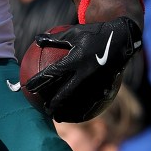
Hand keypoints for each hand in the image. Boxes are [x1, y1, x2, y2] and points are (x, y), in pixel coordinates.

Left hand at [25, 16, 141, 122]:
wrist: (123, 36)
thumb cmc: (94, 33)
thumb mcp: (74, 32)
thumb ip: (54, 38)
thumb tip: (36, 40)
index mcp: (75, 59)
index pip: (52, 73)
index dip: (39, 81)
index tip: (28, 88)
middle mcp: (85, 72)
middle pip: (65, 92)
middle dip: (54, 103)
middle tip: (44, 110)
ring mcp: (97, 80)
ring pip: (80, 101)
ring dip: (69, 111)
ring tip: (59, 118)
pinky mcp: (107, 84)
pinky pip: (94, 100)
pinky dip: (85, 109)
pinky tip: (80, 115)